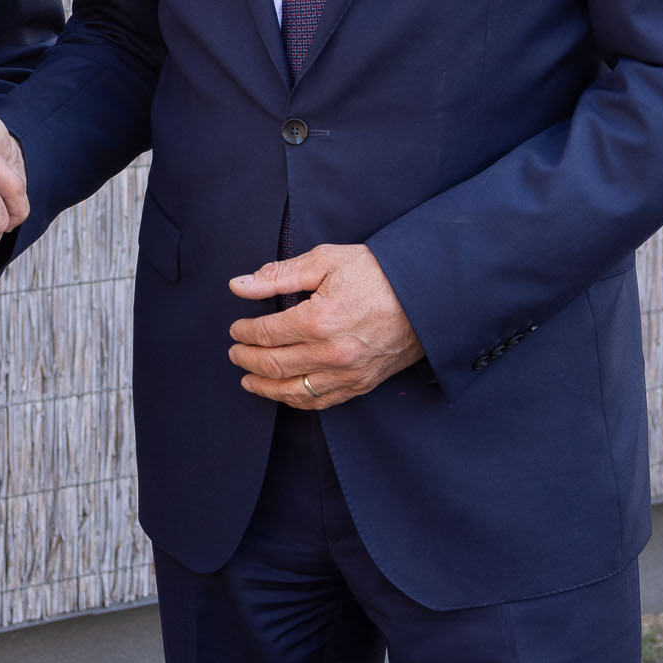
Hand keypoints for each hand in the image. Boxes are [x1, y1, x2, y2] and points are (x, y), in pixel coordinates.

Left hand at [226, 243, 423, 410]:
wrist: (427, 295)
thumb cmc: (378, 273)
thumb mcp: (326, 260)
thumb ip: (279, 275)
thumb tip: (239, 285)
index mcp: (318, 320)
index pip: (265, 334)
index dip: (244, 332)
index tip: (236, 329)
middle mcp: (330, 353)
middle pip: (272, 364)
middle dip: (246, 359)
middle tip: (234, 352)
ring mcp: (347, 373)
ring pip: (292, 390)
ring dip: (264, 386)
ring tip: (248, 379)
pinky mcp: (361, 384)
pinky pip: (320, 402)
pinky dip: (296, 400)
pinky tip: (283, 392)